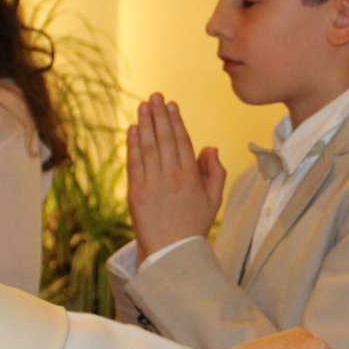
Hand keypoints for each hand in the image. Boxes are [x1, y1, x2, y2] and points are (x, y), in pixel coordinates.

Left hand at [126, 94, 224, 256]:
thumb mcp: (214, 200)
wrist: (171, 252)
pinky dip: (133, 144)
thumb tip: (209, 147)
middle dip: (159, 115)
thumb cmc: (194, 225)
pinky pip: (134, 163)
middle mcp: (171, 177)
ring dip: (145, 124)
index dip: (175, 121)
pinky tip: (133, 129)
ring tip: (143, 106)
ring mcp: (152, 184)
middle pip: (164, 139)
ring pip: (148, 147)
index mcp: (191, 177)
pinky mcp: (136, 192)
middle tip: (155, 96)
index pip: (182, 141)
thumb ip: (215, 171)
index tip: (171, 104)